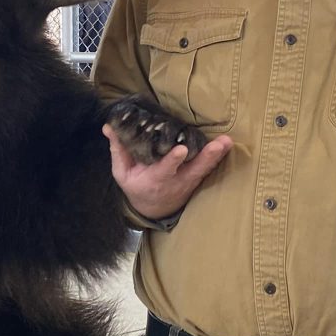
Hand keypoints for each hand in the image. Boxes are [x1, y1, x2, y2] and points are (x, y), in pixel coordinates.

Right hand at [103, 123, 231, 219]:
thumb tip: (108, 126)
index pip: (165, 169)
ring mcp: (189, 181)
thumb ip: (118, 149)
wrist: (154, 209)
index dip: (173, 160)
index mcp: (156, 179)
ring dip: (217, 155)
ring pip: (205, 168)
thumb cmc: (136, 186)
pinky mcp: (197, 178)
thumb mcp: (122, 173)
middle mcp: (176, 181)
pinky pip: (209, 168)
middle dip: (207, 157)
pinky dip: (218, 157)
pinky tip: (227, 144)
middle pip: (194, 169)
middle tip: (219, 145)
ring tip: (227, 141)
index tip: (181, 150)